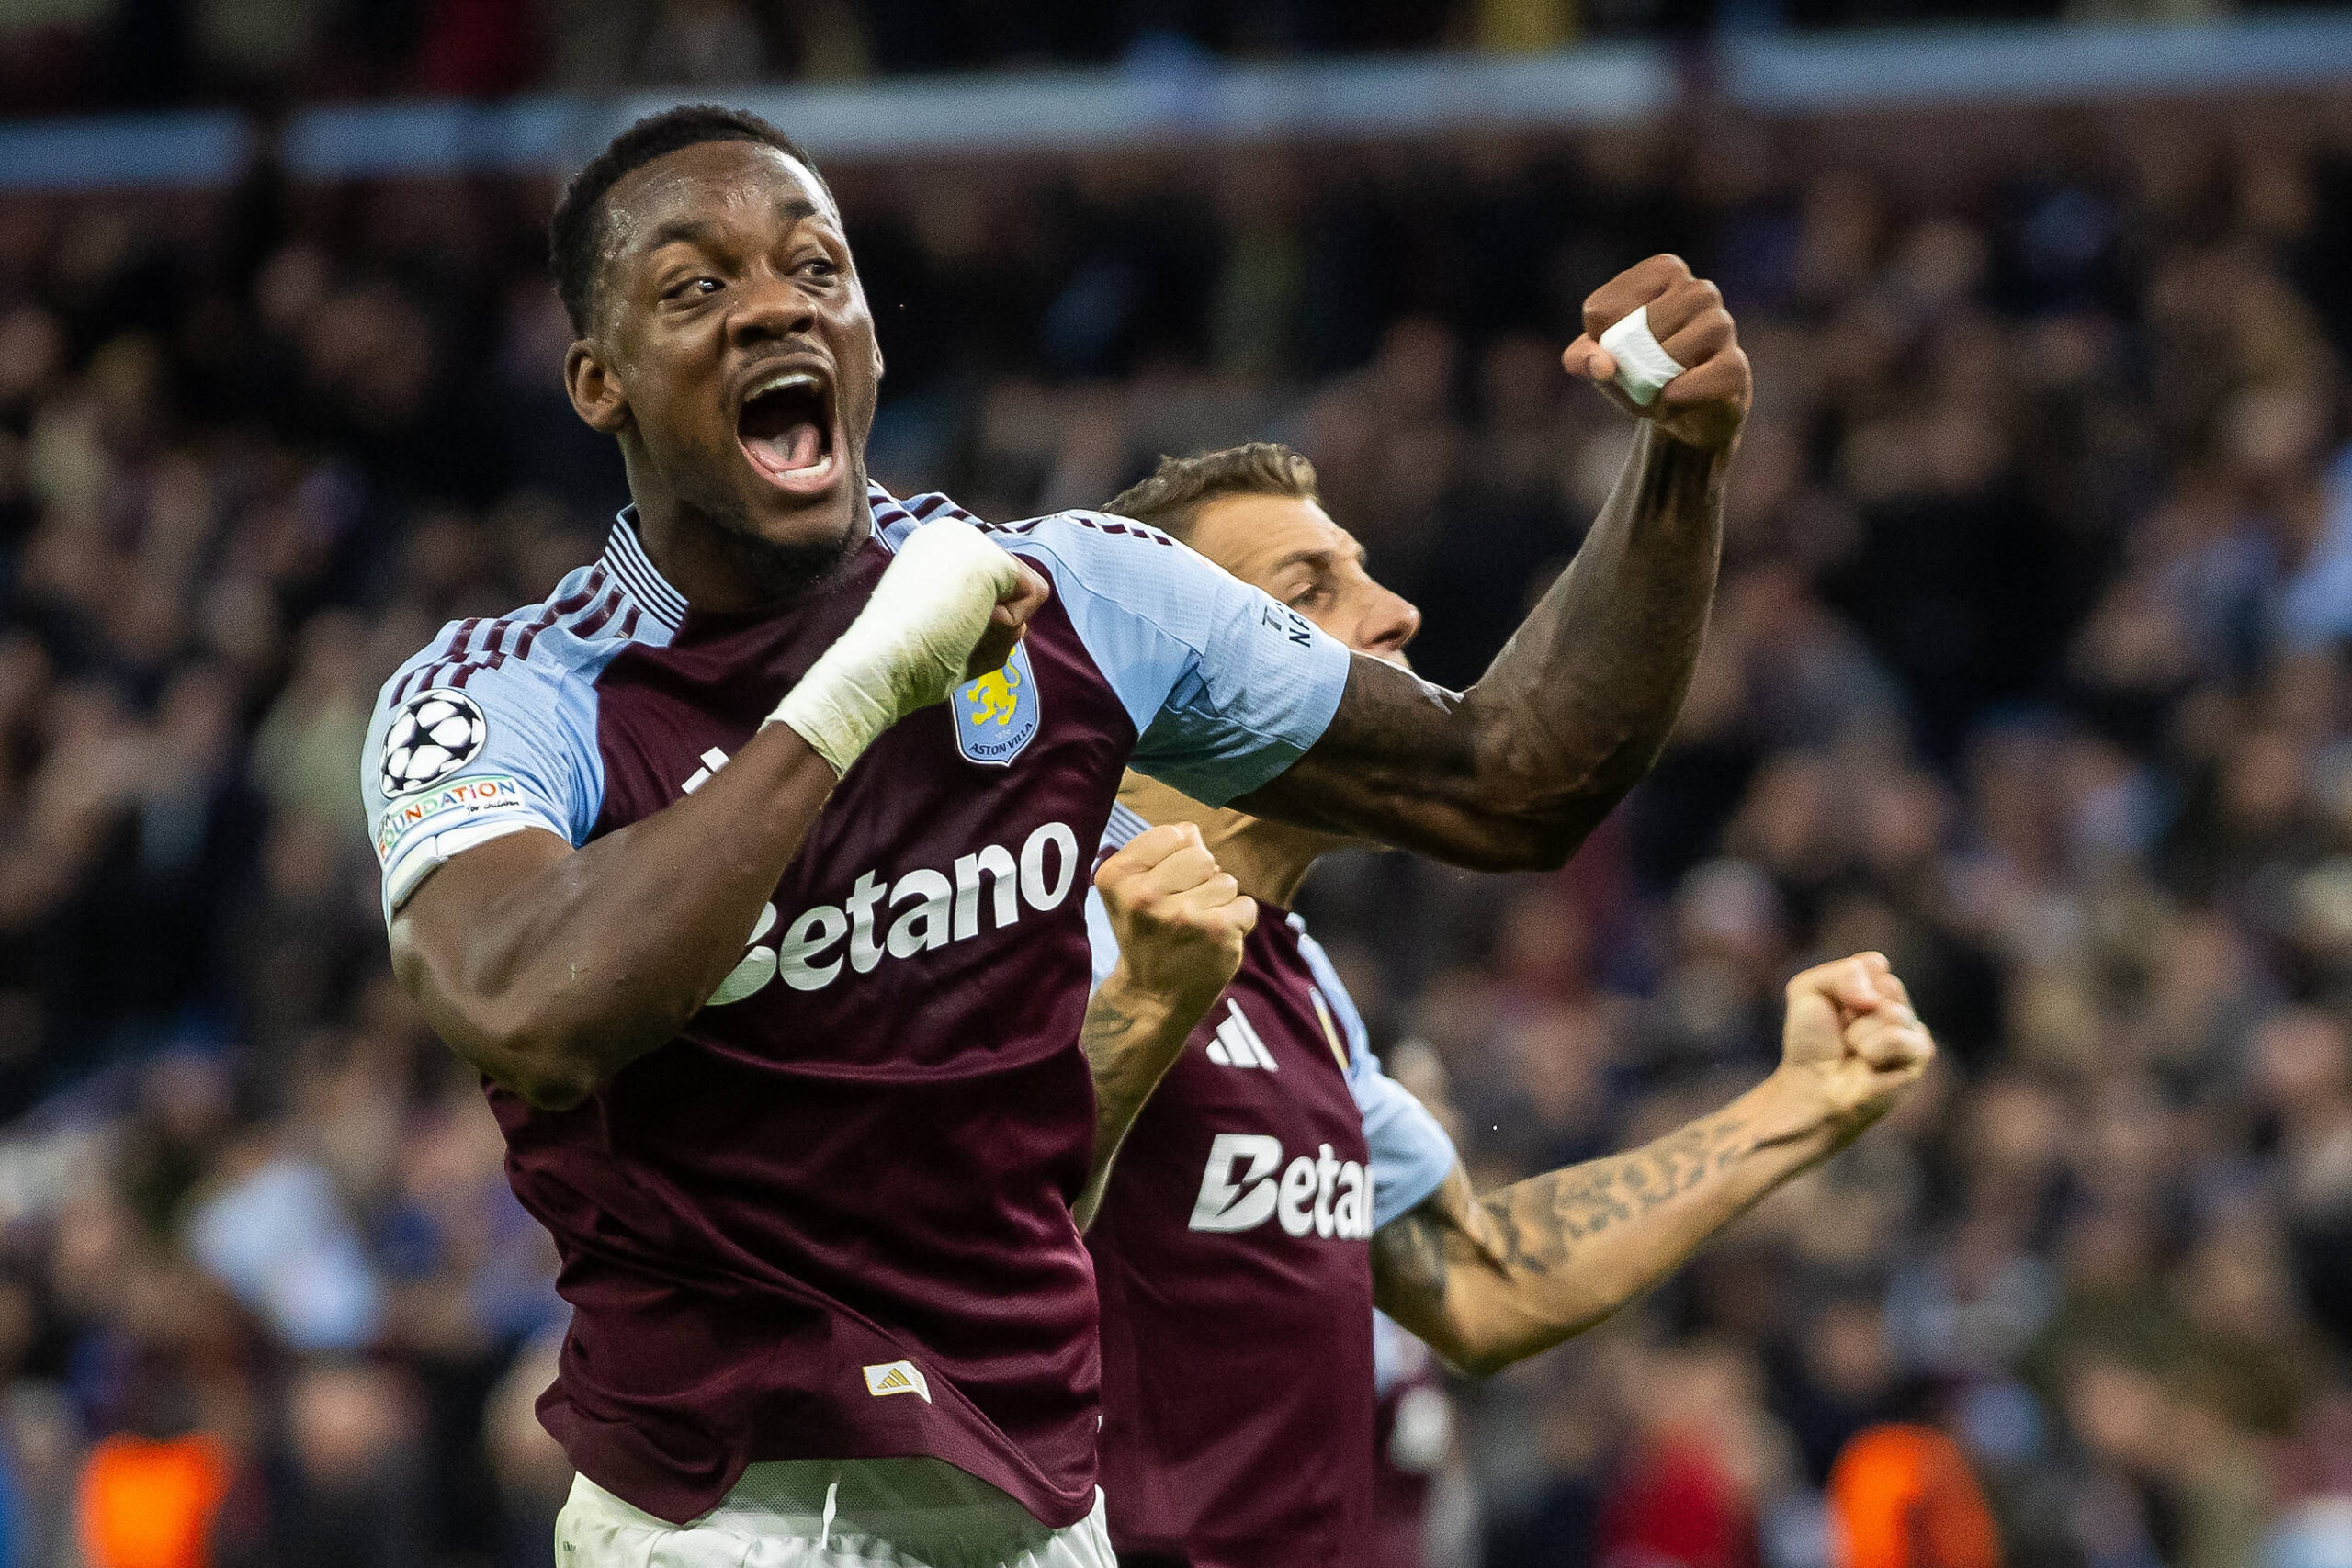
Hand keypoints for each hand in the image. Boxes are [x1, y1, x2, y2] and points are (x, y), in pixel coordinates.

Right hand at [771, 518, 1046, 774]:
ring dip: (996, 634)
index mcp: (934, 551)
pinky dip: (1005, 627)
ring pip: (1024, 598)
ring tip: (949, 635)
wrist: (875, 665)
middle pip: (1013, 593)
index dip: (975, 627)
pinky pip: (1033, 598)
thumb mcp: (943, 632)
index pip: (993, 592)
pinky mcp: (989, 556)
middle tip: (941, 637)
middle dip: (990, 630)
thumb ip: (978, 620)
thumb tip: (1021, 627)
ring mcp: (970, 541)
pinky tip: (963, 626)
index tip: (930, 633)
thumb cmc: (902, 663)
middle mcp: (952, 535)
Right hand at [1094, 823, 1256, 1016]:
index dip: (1176, 857)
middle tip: (1181, 910)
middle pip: (1201, 855)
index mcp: (1117, 876)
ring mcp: (1183, 915)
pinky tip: (1212, 941)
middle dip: (1199, 878)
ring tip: (1195, 928)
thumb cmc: (1146, 934)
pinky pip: (1246, 905)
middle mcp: (1145, 895)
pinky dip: (1236, 922)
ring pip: (1225, 880)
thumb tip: (1193, 832)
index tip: (1164, 884)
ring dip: (1217, 902)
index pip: (1173, 833)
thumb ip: (1158, 852)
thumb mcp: (1131, 890)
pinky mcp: (1217, 932)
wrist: (1151, 997)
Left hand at [1561, 254, 1751, 452]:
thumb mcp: (1603, 361)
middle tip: (1633, 378)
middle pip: (1642, 326)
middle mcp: (1699, 290)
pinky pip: (1708, 375)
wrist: (1683, 413)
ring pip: (1675, 351)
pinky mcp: (1736, 366)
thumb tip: (1600, 365)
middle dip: (1627, 362)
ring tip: (1654, 390)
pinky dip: (1683, 393)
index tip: (1612, 351)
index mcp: (1663, 272)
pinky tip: (1670, 397)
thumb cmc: (1640, 371)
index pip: (1604, 309)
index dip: (1596, 341)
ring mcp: (1722, 325)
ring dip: (1654, 379)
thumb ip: (1583, 357)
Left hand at [1772, 951, 1934, 1143]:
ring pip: (1893, 1012)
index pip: (1873, 966)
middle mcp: (1900, 1005)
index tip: (1832, 1008)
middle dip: (1853, 1006)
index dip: (1845, 986)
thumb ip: (1844, 973)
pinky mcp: (1919, 1057)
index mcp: (1878, 987)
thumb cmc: (1810, 1042)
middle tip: (1844, 1032)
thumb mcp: (1809, 990)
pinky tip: (1867, 1063)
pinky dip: (1873, 1048)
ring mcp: (1913, 1030)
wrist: (1811, 1085)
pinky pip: (1898, 1037)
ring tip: (1854, 1050)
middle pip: (1888, 984)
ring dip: (1859, 1032)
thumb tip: (1877, 997)